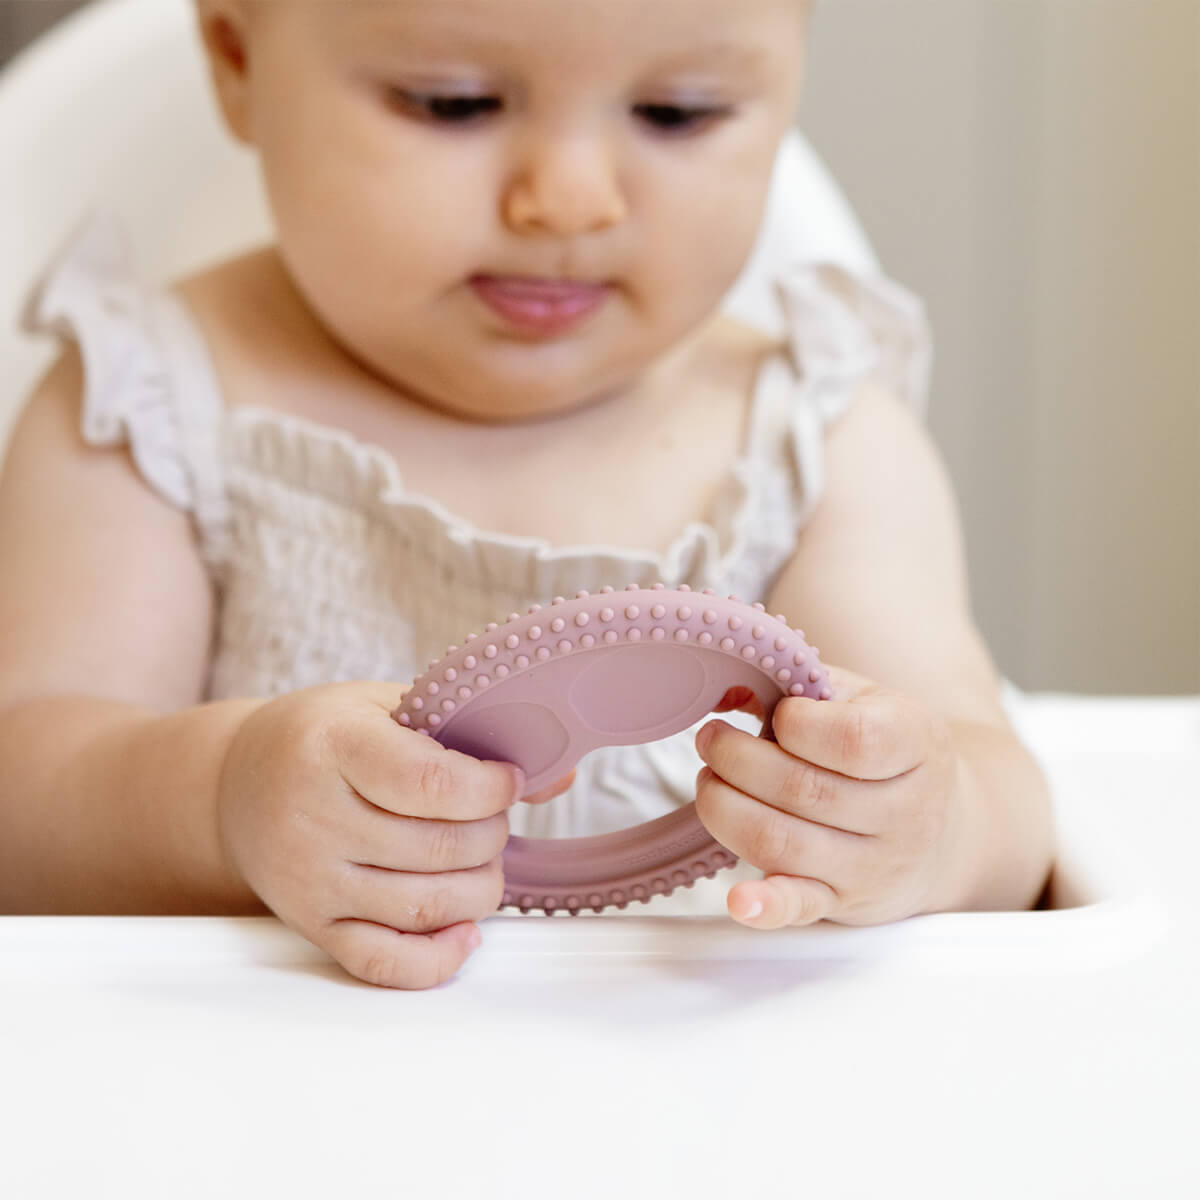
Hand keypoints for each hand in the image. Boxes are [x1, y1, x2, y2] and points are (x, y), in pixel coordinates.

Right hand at [216, 681, 571, 988]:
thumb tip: (559, 774)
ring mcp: (309, 880)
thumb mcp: (388, 707)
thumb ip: (468, 733)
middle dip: (492, 835)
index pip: (428, 782)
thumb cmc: (325, 737)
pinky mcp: (311, 926)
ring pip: (424, 907)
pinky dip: (438, 958)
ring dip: (481, 888)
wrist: (239, 784)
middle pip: (439, 848)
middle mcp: (313, 818)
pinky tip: (466, 930)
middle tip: (494, 817)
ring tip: (484, 859)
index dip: (489, 788)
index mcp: (332, 747)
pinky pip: (383, 962)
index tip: (508, 780)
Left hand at [693, 668, 965, 928]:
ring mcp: (875, 864)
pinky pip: (800, 907)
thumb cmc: (883, 748)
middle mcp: (906, 811)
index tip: (775, 714)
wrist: (940, 827)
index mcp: (916, 742)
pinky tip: (739, 900)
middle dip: (735, 760)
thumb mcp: (859, 699)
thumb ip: (799, 685)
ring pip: (782, 841)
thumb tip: (726, 690)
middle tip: (711, 740)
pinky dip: (765, 906)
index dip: (795, 724)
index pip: (853, 740)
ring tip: (711, 781)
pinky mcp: (843, 902)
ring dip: (724, 807)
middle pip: (803, 791)